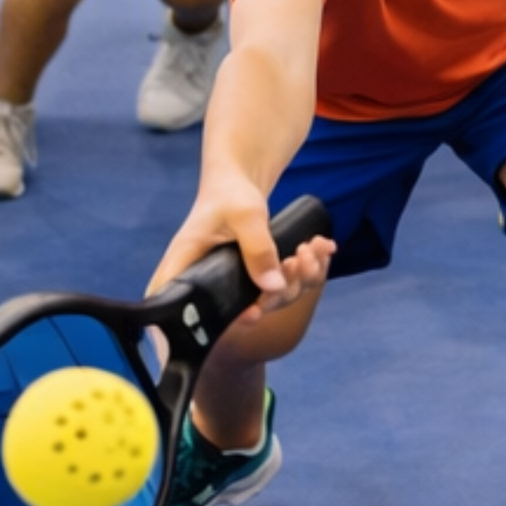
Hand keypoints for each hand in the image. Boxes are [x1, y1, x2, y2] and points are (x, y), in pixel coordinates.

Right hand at [146, 178, 336, 326]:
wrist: (236, 182)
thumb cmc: (230, 193)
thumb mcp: (244, 214)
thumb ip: (257, 248)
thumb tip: (275, 287)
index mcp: (187, 267)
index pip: (184, 308)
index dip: (212, 323)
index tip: (252, 314)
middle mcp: (207, 283)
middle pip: (243, 310)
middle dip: (278, 293)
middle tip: (295, 261)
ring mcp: (233, 285)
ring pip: (270, 301)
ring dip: (298, 280)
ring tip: (308, 249)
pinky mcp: (253, 280)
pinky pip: (283, 288)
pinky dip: (307, 270)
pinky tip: (321, 248)